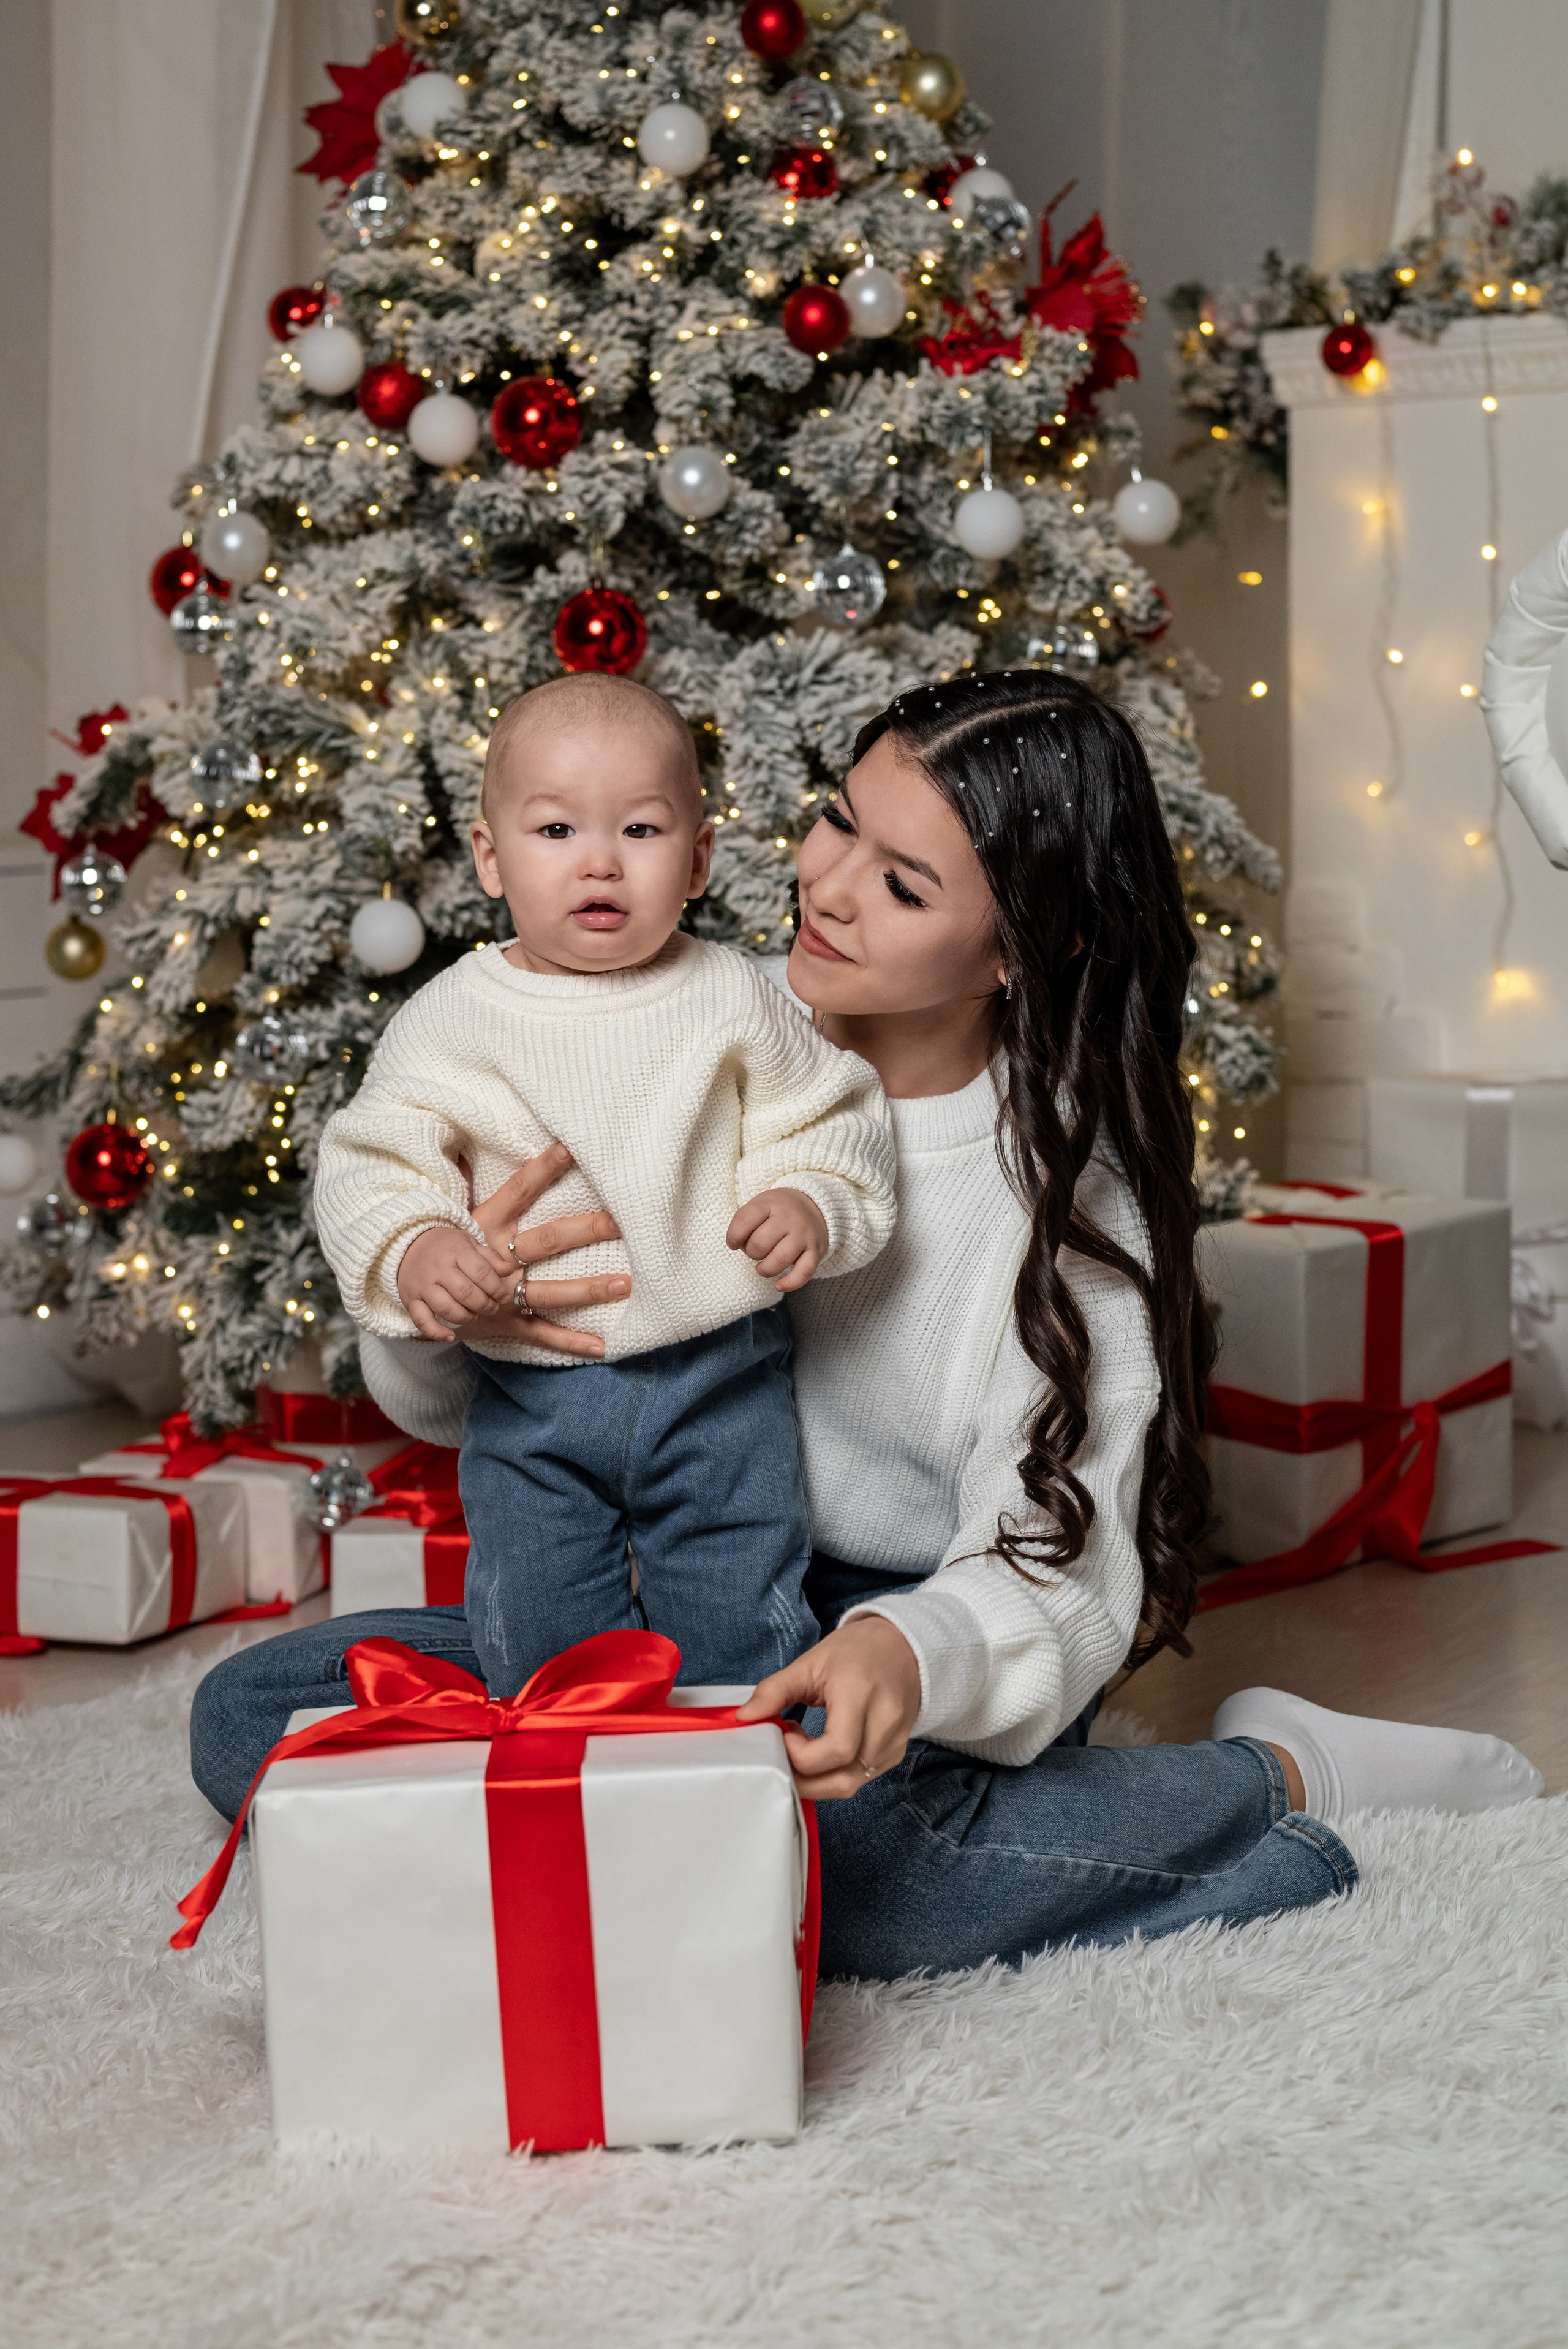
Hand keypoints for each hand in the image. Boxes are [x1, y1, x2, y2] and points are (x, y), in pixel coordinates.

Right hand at [396, 1224, 516, 1341]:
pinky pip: (422, 1321)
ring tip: (474, 1315)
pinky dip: (436, 1332)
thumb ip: (490, 1258)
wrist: (408, 1245)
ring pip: (446, 1308)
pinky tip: (450, 1336)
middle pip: (466, 1293)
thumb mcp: (470, 1244)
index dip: (496, 1289)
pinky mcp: (411, 1300)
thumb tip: (509, 1271)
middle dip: (484, 1305)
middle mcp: (438, 1269)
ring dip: (465, 1317)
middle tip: (491, 1308)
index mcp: (456, 1252)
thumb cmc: (446, 1247)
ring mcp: (423, 1285)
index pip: (481, 1274)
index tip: (502, 1297)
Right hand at [459, 1140, 630, 1360]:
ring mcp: (501, 1295)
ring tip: (624, 1284)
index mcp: (486, 1227)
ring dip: (587, 1289)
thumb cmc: (444, 1247)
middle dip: (584, 1230)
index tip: (568, 1148)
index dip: (541, 1169)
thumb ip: (467, 1182)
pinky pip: (541, 1334)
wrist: (410, 1291)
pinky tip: (602, 1347)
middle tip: (620, 1221)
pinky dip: (570, 1342)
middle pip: (545, 1241)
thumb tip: (464, 1150)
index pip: (517, 1191)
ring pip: (549, 1291)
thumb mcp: (459, 1216)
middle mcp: (497, 1260)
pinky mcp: (504, 1324)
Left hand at [726, 1186, 829, 1293]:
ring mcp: (804, 1235)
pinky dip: (790, 1283)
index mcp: (770, 1204)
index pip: (744, 1220)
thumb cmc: (779, 1211)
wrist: (814, 1207)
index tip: (734, 1242)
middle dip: (751, 1253)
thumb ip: (745, 1222)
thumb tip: (737, 1245)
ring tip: (762, 1267)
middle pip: (760, 1243)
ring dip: (765, 1269)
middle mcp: (789, 1218)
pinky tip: (779, 1285)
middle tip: (755, 1251)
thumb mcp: (761, 1205)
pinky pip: (804, 1272)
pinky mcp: (816, 1251)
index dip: (733, 1236)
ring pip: (780, 1259)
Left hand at [736, 1616, 921, 1799]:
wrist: (903, 1647)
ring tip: (803, 1747)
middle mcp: (885, 1723)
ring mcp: (894, 1743)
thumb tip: (744, 1718)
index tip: (783, 1733)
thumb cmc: (856, 1651)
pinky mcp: (895, 1754)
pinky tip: (822, 1750)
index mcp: (861, 1693)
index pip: (836, 1748)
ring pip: (849, 1785)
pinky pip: (859, 1779)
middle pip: (842, 1779)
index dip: (800, 1754)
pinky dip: (833, 1774)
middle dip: (802, 1778)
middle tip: (783, 1752)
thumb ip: (774, 1691)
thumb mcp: (811, 1662)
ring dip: (817, 1779)